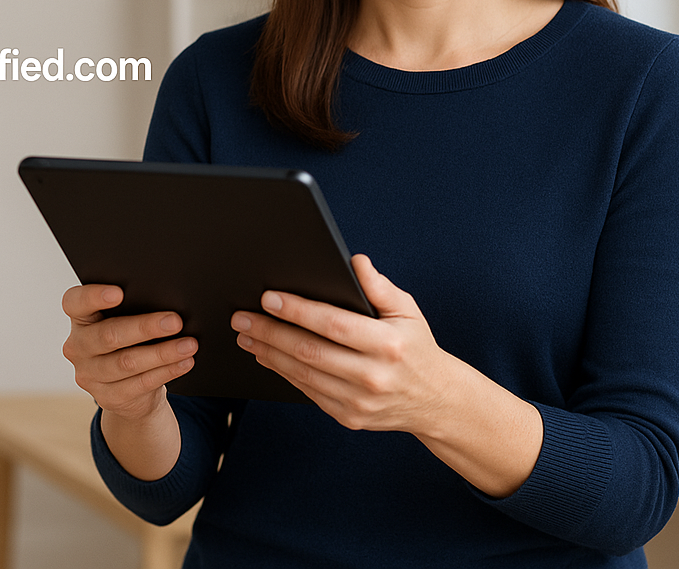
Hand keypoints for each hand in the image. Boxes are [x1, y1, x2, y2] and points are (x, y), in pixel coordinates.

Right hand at [61, 283, 197, 421]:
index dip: (94, 296)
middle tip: (175, 321)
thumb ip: (135, 308)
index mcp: (79, 318)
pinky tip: (184, 362)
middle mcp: (77, 346)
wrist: (128, 386)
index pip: (75, 302)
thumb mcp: (125, 319)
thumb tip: (168, 301)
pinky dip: (166, 371)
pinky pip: (140, 384)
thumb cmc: (130, 338)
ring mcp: (89, 375)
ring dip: (162, 353)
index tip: (120, 292)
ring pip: (127, 363)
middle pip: (108, 335)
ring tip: (189, 344)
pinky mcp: (107, 397)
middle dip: (145, 327)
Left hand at [231, 254, 542, 496]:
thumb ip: (379, 286)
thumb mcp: (408, 310)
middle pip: (310, 351)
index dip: (298, 310)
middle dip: (270, 332)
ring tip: (246, 334)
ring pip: (303, 374)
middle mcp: (372, 376)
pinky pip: (308, 392)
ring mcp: (359, 402)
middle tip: (242, 317)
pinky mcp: (348, 417)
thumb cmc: (417, 347)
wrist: (436, 401)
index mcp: (387, 345)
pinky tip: (267, 356)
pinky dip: (283, 372)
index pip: (333, 324)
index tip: (269, 297)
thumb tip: (354, 261)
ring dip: (269, 353)